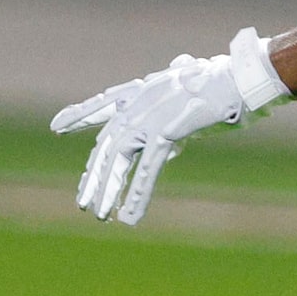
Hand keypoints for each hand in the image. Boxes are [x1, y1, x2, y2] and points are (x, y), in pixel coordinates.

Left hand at [51, 29, 289, 225]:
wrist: (240, 79)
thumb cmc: (222, 81)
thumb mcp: (190, 83)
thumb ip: (176, 89)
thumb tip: (173, 86)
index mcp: (145, 89)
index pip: (104, 103)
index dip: (80, 115)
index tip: (56, 126)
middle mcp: (140, 101)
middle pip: (108, 144)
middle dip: (95, 175)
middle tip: (83, 202)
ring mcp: (150, 115)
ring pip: (119, 159)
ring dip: (108, 190)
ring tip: (99, 215)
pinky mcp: (164, 131)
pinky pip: (146, 169)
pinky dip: (137, 194)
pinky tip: (128, 216)